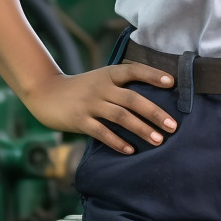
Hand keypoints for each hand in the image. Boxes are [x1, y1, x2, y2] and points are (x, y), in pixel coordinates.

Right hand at [22, 63, 177, 153]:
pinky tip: (131, 150)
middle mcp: (101, 87)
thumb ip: (121, 85)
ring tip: (158, 140)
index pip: (133, 70)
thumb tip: (153, 98)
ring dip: (141, 129)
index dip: (152, 74)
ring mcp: (90, 104)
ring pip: (120, 117)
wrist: (47, 93)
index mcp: (108, 74)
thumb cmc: (82, 88)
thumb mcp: (100, 79)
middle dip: (154, 112)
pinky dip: (117, 142)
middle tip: (173, 125)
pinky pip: (102, 133)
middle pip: (132, 98)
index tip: (171, 82)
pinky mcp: (80, 120)